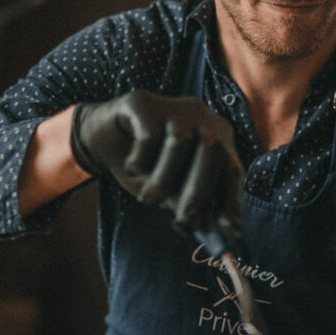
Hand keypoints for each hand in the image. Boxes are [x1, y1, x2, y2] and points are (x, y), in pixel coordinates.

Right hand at [70, 90, 242, 240]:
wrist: (103, 138)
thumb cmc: (146, 167)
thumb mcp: (171, 190)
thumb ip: (190, 204)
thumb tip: (211, 231)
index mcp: (216, 136)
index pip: (233, 168)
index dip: (233, 199)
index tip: (229, 230)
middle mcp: (201, 116)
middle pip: (213, 151)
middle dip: (199, 192)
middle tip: (183, 222)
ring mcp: (173, 106)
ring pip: (180, 143)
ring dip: (163, 179)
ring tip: (147, 199)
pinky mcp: (143, 103)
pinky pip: (149, 134)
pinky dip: (141, 160)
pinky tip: (132, 167)